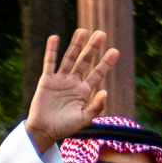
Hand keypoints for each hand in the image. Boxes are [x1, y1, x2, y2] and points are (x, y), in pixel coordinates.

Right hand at [23, 29, 117, 152]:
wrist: (45, 131)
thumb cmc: (65, 127)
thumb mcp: (85, 119)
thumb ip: (96, 106)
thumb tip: (105, 91)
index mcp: (84, 92)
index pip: (98, 74)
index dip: (106, 63)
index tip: (116, 51)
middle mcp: (73, 82)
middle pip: (85, 61)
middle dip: (93, 48)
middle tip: (102, 33)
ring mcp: (60, 80)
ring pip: (69, 58)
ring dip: (76, 45)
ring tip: (83, 31)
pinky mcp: (46, 80)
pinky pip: (49, 62)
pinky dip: (51, 50)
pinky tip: (55, 37)